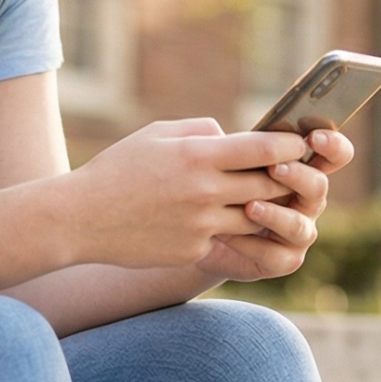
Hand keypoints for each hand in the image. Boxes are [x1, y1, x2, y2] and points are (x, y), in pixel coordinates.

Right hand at [61, 119, 309, 272]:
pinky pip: (225, 239)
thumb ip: (201, 130)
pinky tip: (224, 222)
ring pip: (255, 217)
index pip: (263, 149)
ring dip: (264, 207)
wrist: (80, 218)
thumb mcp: (157, 134)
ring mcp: (201, 225)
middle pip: (269, 185)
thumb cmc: (118, 169)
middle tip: (297, 173)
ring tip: (267, 197)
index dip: (289, 146)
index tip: (299, 144)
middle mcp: (204, 191)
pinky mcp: (194, 251)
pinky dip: (229, 230)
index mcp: (197, 155)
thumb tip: (232, 135)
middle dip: (286, 178)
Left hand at [198, 128, 353, 282]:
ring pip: (300, 227)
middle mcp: (307, 202)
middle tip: (275, 168)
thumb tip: (234, 133)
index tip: (314, 138)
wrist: (202, 228)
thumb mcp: (232, 161)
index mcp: (303, 170)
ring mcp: (299, 233)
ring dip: (276, 215)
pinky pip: (277, 256)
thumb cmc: (222, 186)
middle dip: (299, 176)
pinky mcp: (283, 260)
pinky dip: (251, 245)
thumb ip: (243, 146)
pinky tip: (226, 234)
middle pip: (319, 187)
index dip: (333, 146)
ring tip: (250, 206)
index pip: (334, 155)